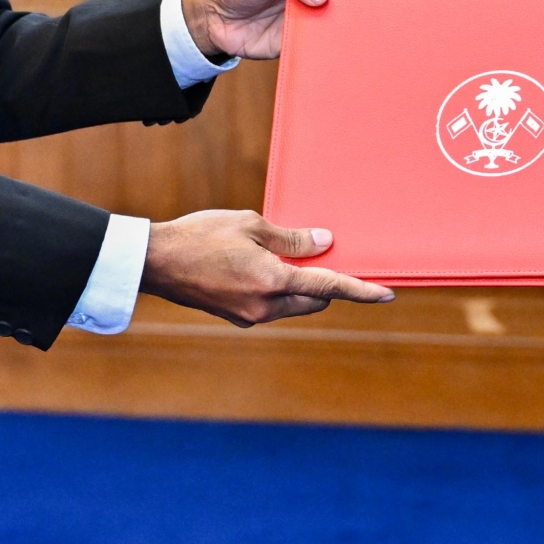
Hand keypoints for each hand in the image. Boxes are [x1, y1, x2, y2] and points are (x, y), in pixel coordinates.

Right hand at [139, 210, 394, 326]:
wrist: (156, 262)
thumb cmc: (201, 236)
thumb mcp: (251, 225)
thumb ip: (292, 239)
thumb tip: (326, 244)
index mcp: (273, 282)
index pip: (330, 288)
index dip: (362, 291)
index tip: (388, 294)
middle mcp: (265, 307)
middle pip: (316, 301)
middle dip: (329, 285)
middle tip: (329, 258)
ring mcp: (250, 316)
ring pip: (294, 306)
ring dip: (304, 288)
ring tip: (294, 259)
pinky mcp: (236, 317)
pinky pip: (273, 307)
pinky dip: (281, 292)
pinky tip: (269, 269)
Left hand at [182, 0, 366, 60]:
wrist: (213, 18)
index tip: (367, 3)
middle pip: (349, 6)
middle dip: (357, 16)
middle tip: (363, 27)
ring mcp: (311, 18)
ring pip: (337, 28)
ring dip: (343, 36)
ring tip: (354, 46)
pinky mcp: (301, 41)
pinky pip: (319, 48)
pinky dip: (326, 52)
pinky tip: (334, 57)